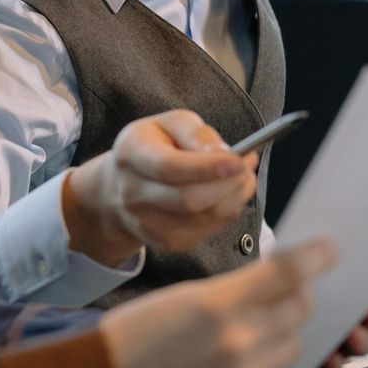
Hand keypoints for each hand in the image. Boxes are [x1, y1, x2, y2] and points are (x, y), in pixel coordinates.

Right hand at [61, 110, 258, 265]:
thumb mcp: (169, 124)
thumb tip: (224, 153)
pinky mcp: (164, 243)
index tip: (240, 160)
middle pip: (188, 199)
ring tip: (242, 175)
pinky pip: (206, 231)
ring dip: (234, 197)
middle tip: (248, 165)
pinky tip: (227, 193)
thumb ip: (196, 133)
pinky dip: (226, 211)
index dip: (207, 167)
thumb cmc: (153, 147)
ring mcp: (146, 223)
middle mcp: (132, 194)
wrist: (119, 187)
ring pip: (203, 218)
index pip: (168, 167)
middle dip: (228, 184)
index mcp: (131, 155)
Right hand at [100, 238, 336, 367]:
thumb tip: (274, 284)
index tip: (329, 250)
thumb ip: (233, 292)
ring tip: (248, 333)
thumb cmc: (135, 335)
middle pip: (299, 311)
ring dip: (280, 334)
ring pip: (291, 347)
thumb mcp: (182, 297)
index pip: (287, 273)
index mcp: (218, 305)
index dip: (315, 258)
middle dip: (298, 297)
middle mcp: (238, 343)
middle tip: (286, 292)